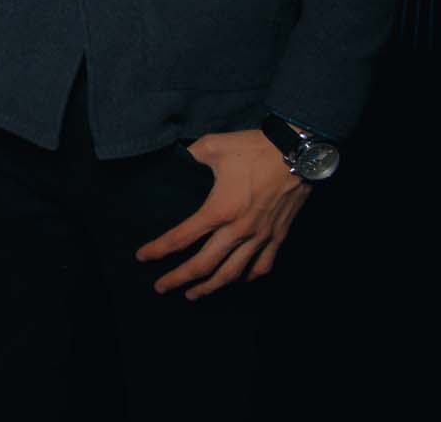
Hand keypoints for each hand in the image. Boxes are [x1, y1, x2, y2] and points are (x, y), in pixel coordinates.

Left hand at [137, 129, 311, 298]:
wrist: (298, 154)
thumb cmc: (254, 149)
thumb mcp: (213, 146)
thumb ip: (190, 156)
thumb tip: (178, 159)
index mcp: (219, 209)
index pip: (181, 237)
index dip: (158, 250)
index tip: (142, 257)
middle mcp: (239, 230)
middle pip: (203, 265)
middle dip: (178, 279)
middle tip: (161, 287)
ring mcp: (260, 237)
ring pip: (232, 274)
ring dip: (210, 287)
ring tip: (193, 295)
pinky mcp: (278, 237)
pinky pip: (261, 267)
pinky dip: (246, 278)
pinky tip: (235, 281)